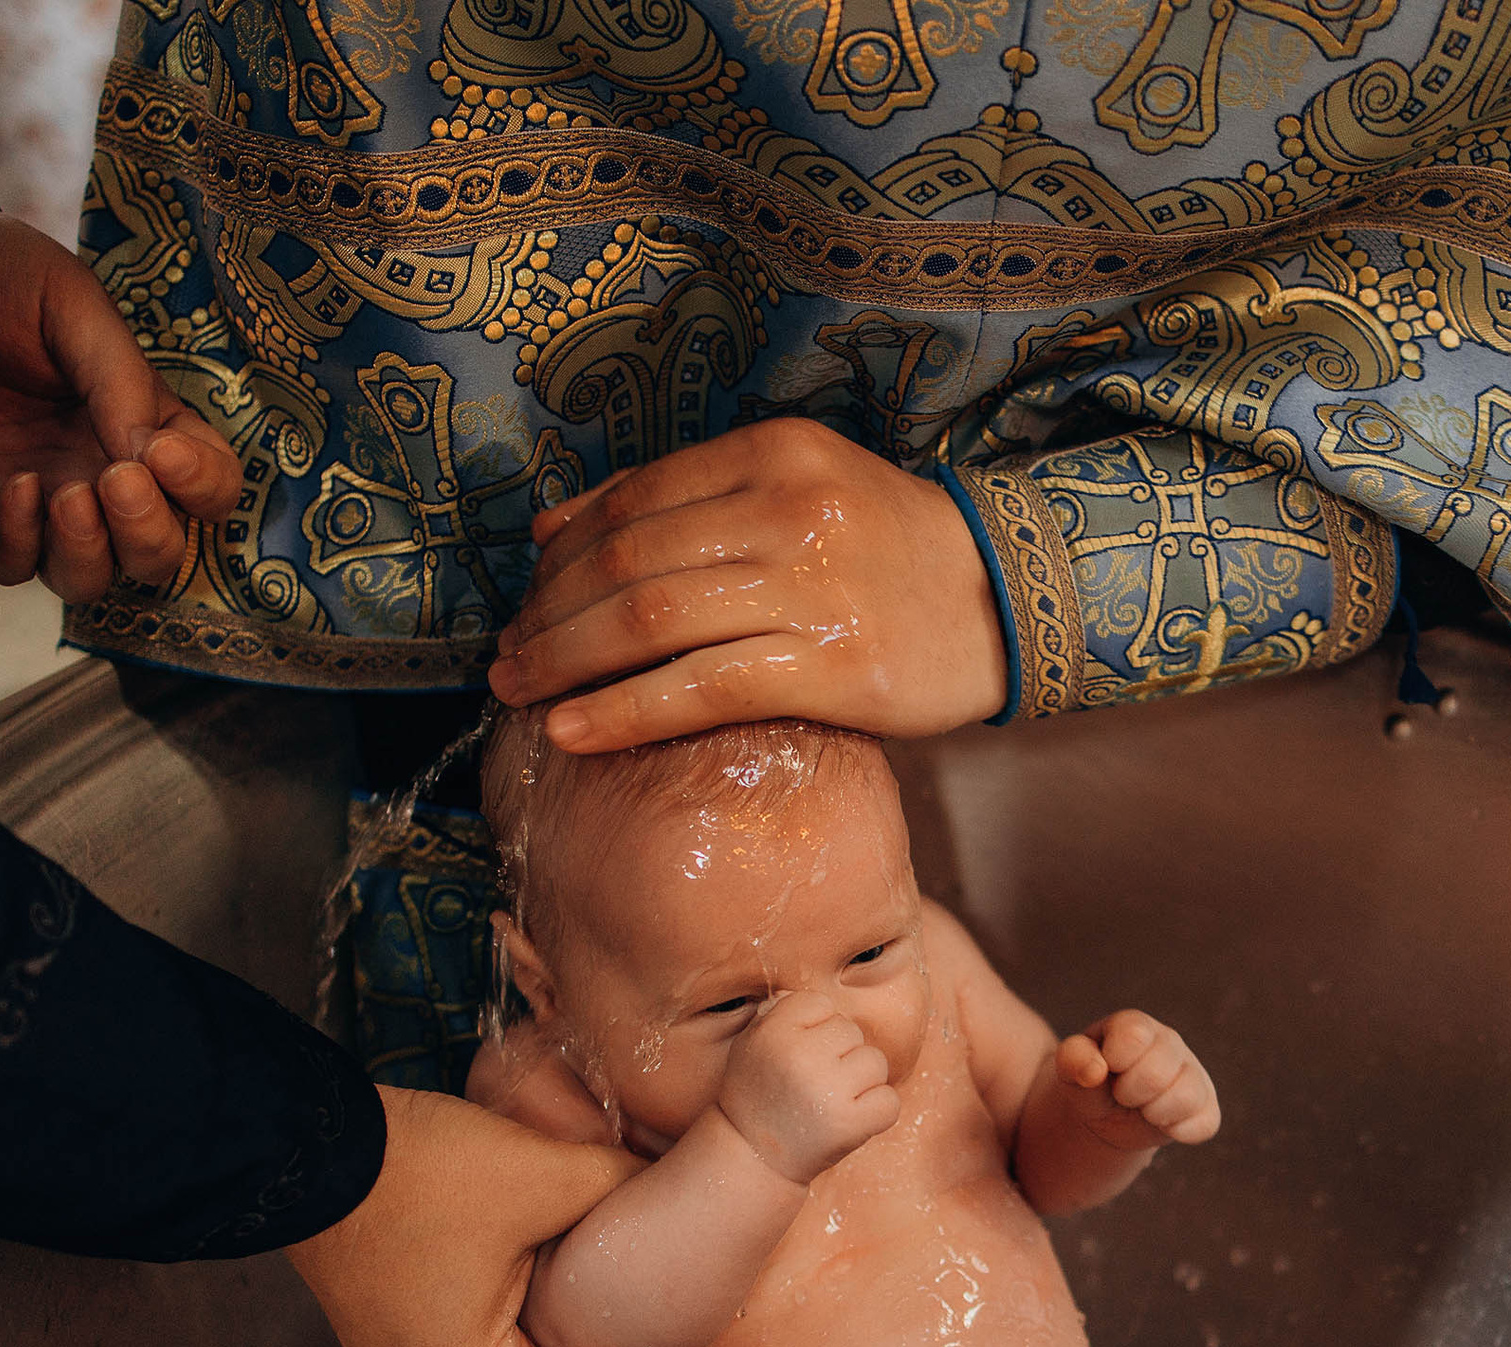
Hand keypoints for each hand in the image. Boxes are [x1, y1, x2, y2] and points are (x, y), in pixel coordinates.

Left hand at [0, 207, 240, 602]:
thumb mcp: (70, 305)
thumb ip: (118, 380)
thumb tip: (148, 460)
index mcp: (140, 424)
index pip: (208, 487)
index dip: (204, 487)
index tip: (164, 452)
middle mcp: (97, 474)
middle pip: (157, 552)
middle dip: (150, 534)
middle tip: (116, 482)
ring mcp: (35, 502)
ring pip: (88, 579)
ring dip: (91, 553)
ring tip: (67, 496)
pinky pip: (8, 567)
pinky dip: (19, 543)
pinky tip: (14, 488)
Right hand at [286, 1086, 678, 1346]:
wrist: (303, 1148)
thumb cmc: (416, 1172)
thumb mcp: (540, 1173)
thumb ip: (618, 1186)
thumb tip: (669, 1188)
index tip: (680, 1346)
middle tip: (651, 1315)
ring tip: (602, 1291)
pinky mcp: (386, 1339)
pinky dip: (514, 1331)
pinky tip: (539, 1275)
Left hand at [488, 418, 1006, 750]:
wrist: (1004, 601)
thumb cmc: (889, 552)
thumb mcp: (798, 489)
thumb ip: (685, 498)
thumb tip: (554, 526)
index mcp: (774, 452)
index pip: (635, 499)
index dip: (562, 553)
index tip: (526, 596)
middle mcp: (787, 510)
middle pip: (628, 560)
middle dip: (548, 613)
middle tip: (505, 655)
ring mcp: (809, 587)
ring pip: (648, 622)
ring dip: (564, 661)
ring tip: (518, 690)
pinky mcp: (829, 666)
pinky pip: (699, 688)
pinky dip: (622, 711)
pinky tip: (573, 731)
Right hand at [715, 990, 900, 1182]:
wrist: (753, 1156)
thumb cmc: (757, 1095)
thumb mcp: (751, 1046)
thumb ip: (777, 1015)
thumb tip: (803, 997)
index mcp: (773, 1033)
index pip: (820, 1004)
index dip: (813, 1029)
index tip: (797, 1055)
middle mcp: (800, 1057)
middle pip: (851, 1031)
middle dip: (840, 1055)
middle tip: (813, 1084)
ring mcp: (827, 1091)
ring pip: (875, 1062)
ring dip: (861, 1082)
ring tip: (830, 1101)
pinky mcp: (850, 1124)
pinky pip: (889, 1100)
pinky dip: (877, 1111)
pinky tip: (850, 1119)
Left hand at [1055, 1011, 1219, 1150]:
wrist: (1105, 1117)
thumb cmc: (1090, 1085)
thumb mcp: (1071, 1072)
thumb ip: (1073, 1060)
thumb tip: (1096, 1070)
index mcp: (1136, 1026)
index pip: (1134, 1035)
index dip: (1114, 1060)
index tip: (1106, 1069)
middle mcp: (1170, 1043)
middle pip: (1156, 1074)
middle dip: (1129, 1094)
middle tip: (1121, 1095)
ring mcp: (1192, 1074)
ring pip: (1187, 1097)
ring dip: (1153, 1113)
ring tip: (1142, 1109)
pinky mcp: (1206, 1106)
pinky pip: (1205, 1124)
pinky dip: (1179, 1131)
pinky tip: (1162, 1125)